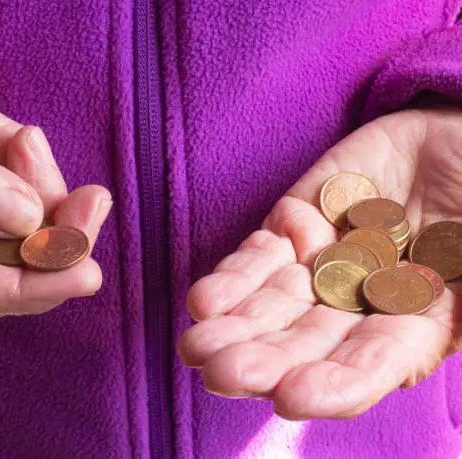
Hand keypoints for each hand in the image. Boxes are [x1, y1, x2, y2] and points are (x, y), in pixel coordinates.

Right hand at [0, 4, 110, 315]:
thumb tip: (23, 220)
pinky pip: (15, 199)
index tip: (87, 275)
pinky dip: (22, 165)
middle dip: (59, 233)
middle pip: (5, 266)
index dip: (32, 285)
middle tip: (93, 197)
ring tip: (21, 136)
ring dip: (41, 186)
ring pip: (19, 231)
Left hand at [178, 106, 461, 418]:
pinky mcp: (294, 224)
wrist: (455, 135)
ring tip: (196, 347)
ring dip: (235, 328)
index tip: (291, 399)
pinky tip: (203, 302)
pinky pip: (259, 256)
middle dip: (264, 361)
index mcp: (413, 322)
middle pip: (306, 342)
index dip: (334, 384)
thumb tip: (433, 338)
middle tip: (222, 374)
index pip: (369, 365)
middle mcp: (359, 302)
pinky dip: (232, 279)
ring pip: (273, 304)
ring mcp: (321, 263)